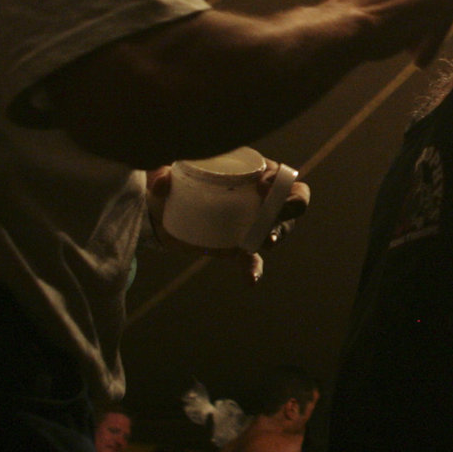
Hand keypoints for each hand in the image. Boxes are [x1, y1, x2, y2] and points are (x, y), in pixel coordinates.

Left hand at [144, 164, 310, 283]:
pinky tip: (250, 279)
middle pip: (291, 203)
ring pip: (278, 229)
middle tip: (274, 214)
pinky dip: (254, 270)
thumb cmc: (174, 183)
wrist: (162, 214)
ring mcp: (251, 224)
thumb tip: (162, 183)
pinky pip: (253, 260)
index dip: (279, 180)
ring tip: (265, 242)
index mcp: (252, 172)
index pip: (281, 175)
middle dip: (290, 208)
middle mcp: (259, 198)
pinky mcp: (238, 248)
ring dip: (275, 235)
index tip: (262, 185)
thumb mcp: (167, 173)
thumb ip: (161, 172)